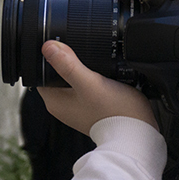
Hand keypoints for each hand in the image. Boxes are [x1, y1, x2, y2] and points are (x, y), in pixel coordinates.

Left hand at [37, 40, 157, 134]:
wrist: (137, 132)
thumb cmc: (114, 112)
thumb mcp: (89, 82)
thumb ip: (68, 64)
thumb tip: (48, 47)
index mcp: (55, 102)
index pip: (40, 72)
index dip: (50, 57)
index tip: (63, 47)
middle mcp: (64, 107)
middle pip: (58, 75)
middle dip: (68, 62)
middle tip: (82, 53)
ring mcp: (78, 109)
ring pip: (74, 81)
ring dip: (83, 70)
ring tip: (96, 67)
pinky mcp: (93, 109)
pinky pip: (88, 88)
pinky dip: (94, 80)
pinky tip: (105, 77)